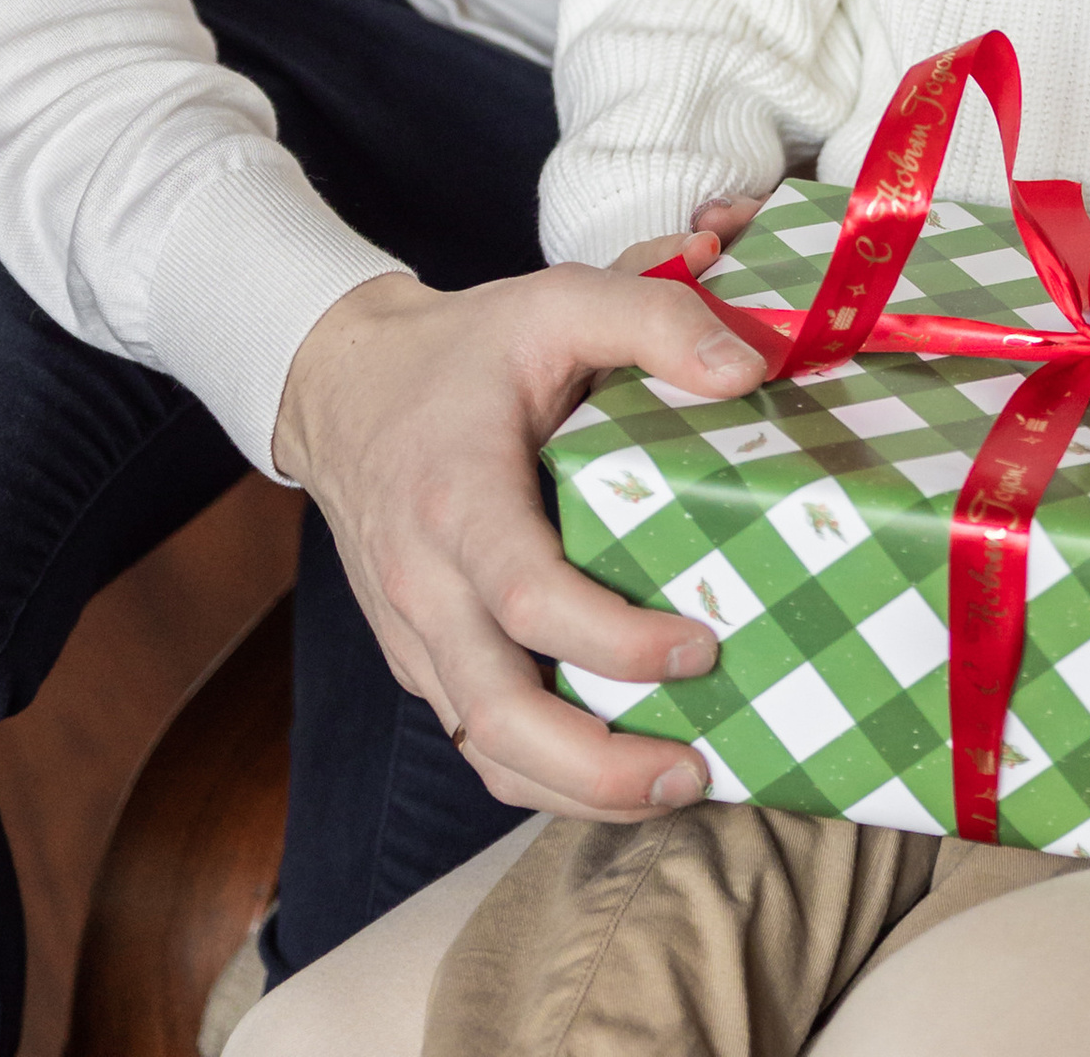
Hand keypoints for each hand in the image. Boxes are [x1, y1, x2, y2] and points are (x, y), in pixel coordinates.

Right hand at [272, 235, 767, 820]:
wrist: (343, 384)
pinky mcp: (417, 655)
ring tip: (671, 788)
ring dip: (574, 789)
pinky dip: (543, 772)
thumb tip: (747, 371)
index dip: (613, 639)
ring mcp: (413, 631)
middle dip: (596, 766)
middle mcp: (424, 580)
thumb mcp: (556, 299)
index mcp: (456, 496)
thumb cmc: (464, 348)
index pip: (527, 595)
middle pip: (496, 712)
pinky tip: (615, 770)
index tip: (702, 644)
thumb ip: (651, 318)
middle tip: (694, 770)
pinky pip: (475, 737)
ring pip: (483, 747)